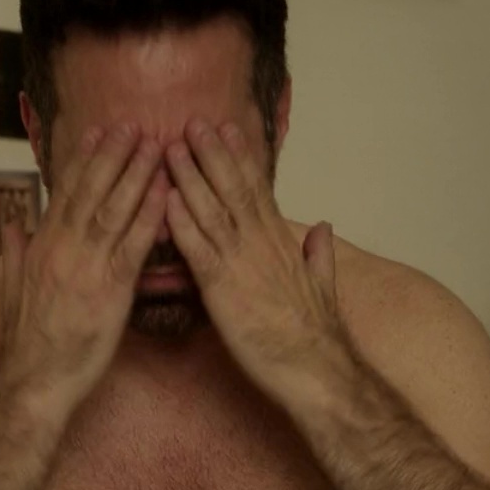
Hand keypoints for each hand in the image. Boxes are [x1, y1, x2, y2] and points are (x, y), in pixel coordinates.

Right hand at [0, 124, 169, 413]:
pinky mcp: (110, 290)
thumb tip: (13, 223)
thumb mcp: (9, 290)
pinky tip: (165, 192)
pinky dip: (149, 215)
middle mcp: (63, 249)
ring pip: (114, 209)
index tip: (96, 133)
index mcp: (41, 247)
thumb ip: (14, 253)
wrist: (33, 380)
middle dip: (113, 155)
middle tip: (132, 124)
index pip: (64, 194)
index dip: (83, 161)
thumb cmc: (25, 341)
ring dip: (136, 173)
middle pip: (91, 191)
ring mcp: (87, 267)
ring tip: (153, 144)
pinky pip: (134, 245)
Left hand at [164, 119, 353, 405]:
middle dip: (212, 154)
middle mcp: (260, 245)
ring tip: (172, 146)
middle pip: (233, 189)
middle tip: (193, 121)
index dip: (241, 158)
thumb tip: (323, 228)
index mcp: (280, 243)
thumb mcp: (324, 285)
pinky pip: (199, 250)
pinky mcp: (223, 290)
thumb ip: (319, 254)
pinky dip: (181, 223)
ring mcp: (241, 264)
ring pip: (213, 210)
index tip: (227, 129)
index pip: (258, 190)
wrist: (315, 368)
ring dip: (191, 177)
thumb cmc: (316, 335)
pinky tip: (165, 200)